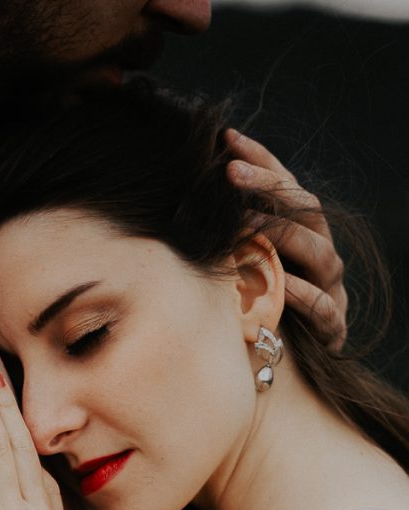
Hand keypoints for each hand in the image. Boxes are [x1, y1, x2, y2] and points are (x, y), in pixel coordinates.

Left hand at [226, 128, 347, 349]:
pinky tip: (283, 288)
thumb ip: (223, 240)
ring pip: (322, 254)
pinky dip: (305, 297)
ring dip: (283, 238)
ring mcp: (330, 289)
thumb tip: (180, 202)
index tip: (229, 138)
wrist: (283, 366)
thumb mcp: (236, 271)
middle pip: (307, 210)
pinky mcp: (332, 327)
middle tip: (229, 173)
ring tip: (245, 227)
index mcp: (301, 236)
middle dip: (269, 188)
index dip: (262, 161)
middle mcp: (320, 256)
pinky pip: (324, 308)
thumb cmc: (253, 313)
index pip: (287, 188)